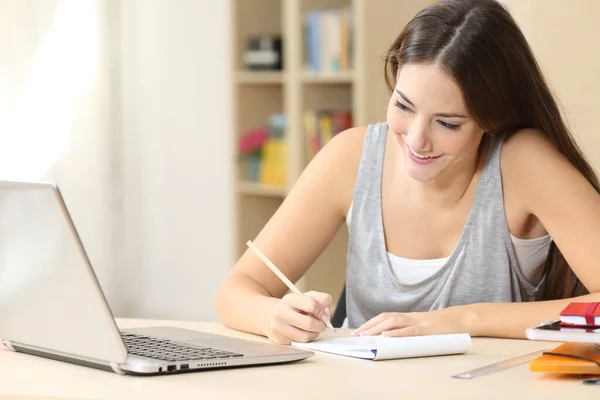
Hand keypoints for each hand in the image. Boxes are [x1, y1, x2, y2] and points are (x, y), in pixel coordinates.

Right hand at [266, 291, 331, 344]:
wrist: (268, 315)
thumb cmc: (292, 306)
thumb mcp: (305, 296)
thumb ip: (321, 299)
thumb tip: (326, 312)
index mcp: (289, 299)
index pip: (312, 305)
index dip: (322, 311)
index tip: (323, 314)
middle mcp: (281, 312)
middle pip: (309, 323)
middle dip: (320, 325)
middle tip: (322, 325)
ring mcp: (278, 327)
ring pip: (305, 336)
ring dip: (314, 334)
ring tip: (314, 329)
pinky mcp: (279, 339)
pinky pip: (300, 343)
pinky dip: (306, 339)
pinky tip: (304, 332)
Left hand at [352, 306, 474, 336]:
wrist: (458, 319)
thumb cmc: (440, 326)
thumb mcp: (421, 326)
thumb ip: (408, 330)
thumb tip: (392, 339)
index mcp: (407, 317)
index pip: (385, 317)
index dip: (371, 323)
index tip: (359, 331)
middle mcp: (410, 317)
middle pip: (385, 318)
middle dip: (369, 326)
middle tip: (357, 335)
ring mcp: (418, 322)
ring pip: (394, 323)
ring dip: (378, 329)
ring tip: (367, 336)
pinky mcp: (426, 330)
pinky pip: (409, 331)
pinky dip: (397, 333)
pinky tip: (387, 336)